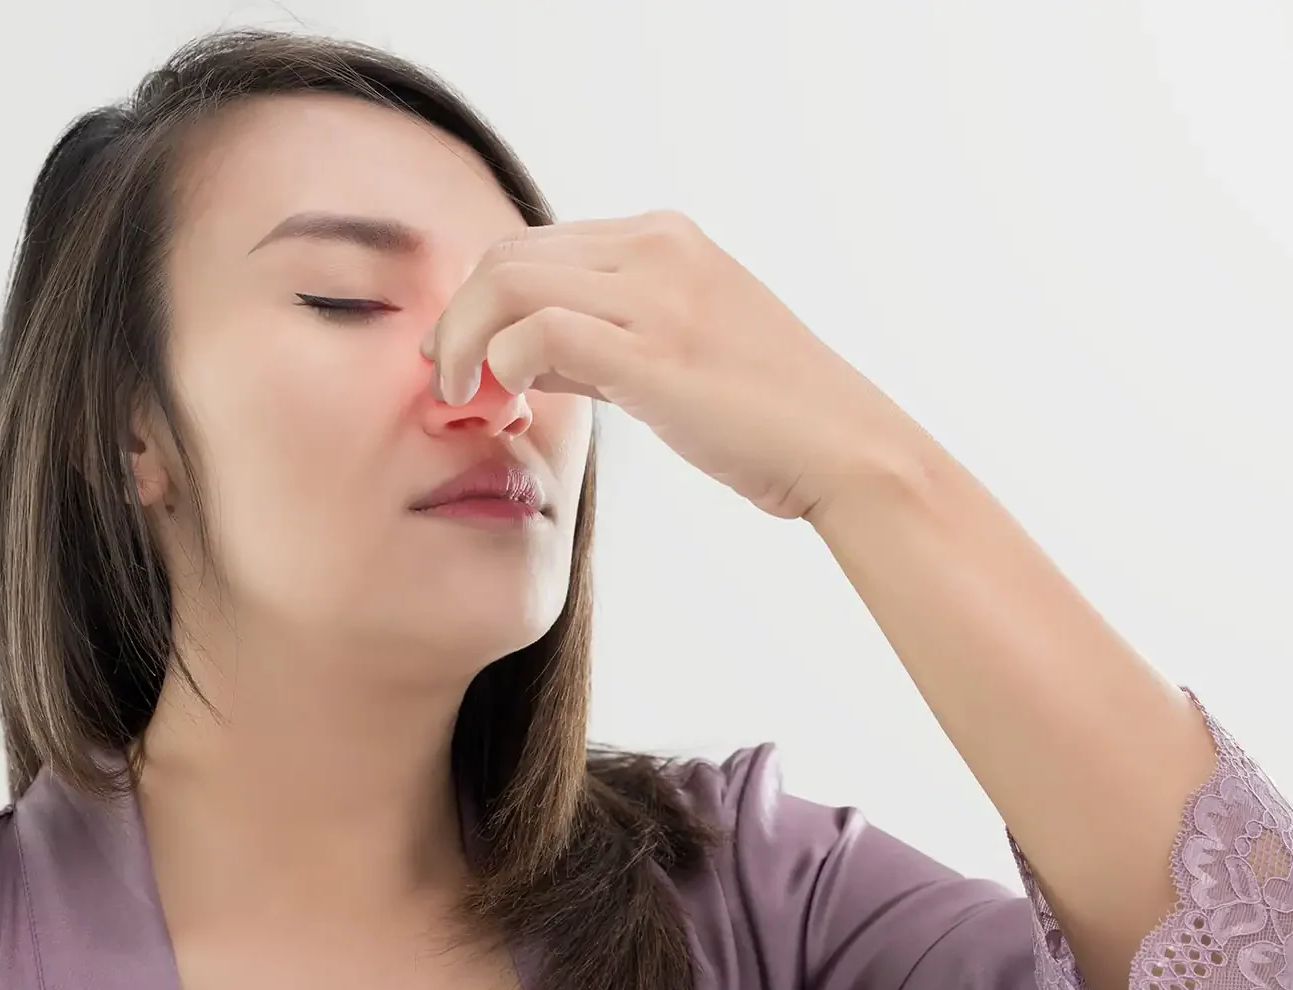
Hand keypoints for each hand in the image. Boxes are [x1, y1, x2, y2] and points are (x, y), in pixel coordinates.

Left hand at [421, 210, 933, 521]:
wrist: (847, 449)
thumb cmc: (764, 416)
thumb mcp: (676, 353)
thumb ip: (598, 340)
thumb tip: (517, 353)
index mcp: (665, 237)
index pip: (533, 244)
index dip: (479, 300)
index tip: (463, 358)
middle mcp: (659, 248)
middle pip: (506, 254)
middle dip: (458, 317)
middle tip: (445, 381)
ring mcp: (660, 295)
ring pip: (509, 282)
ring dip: (465, 340)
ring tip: (461, 397)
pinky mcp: (657, 354)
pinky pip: (540, 332)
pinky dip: (502, 364)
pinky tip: (508, 400)